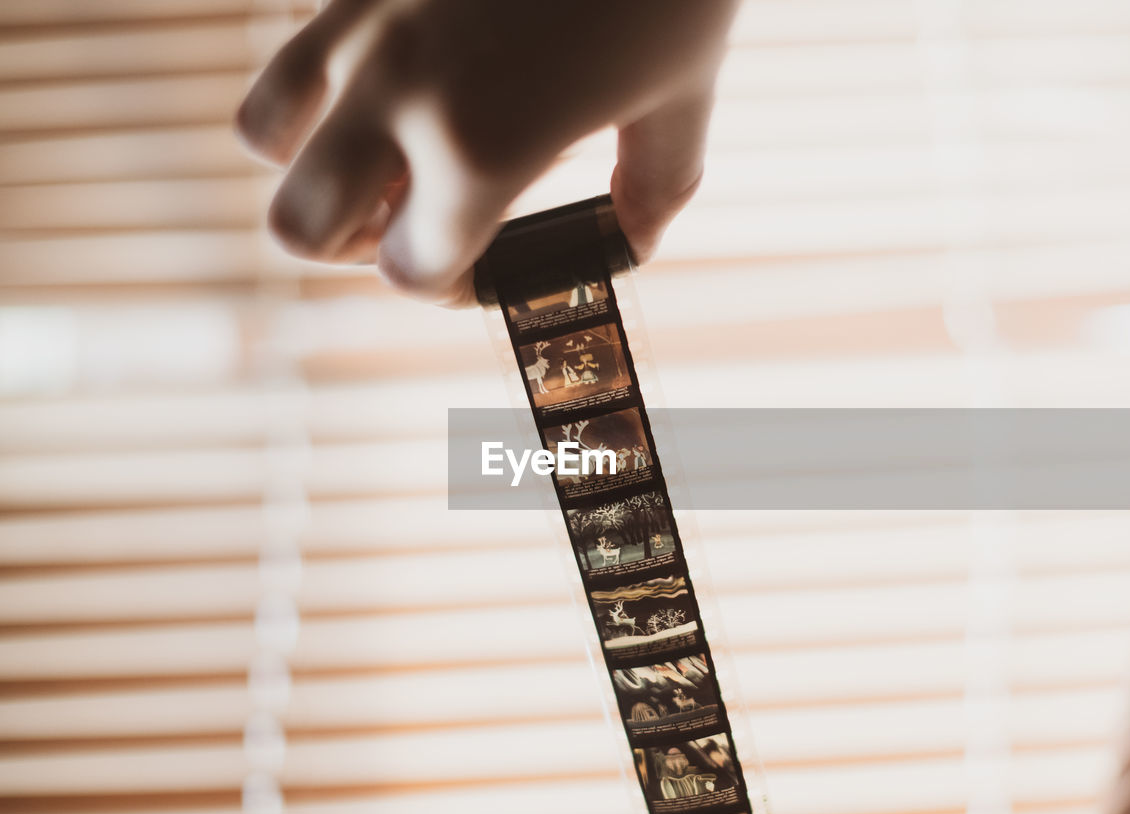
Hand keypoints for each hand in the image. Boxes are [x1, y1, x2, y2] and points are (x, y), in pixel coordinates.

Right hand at [235, 0, 738, 304]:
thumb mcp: (681, 104)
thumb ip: (649, 192)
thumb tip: (629, 245)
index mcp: (481, 152)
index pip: (410, 273)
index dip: (449, 286)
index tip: (480, 266)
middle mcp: (398, 94)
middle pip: (298, 228)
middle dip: (353, 244)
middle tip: (412, 222)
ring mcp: (364, 22)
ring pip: (262, 134)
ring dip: (312, 162)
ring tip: (379, 150)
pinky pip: (293, 42)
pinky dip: (321, 78)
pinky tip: (395, 69)